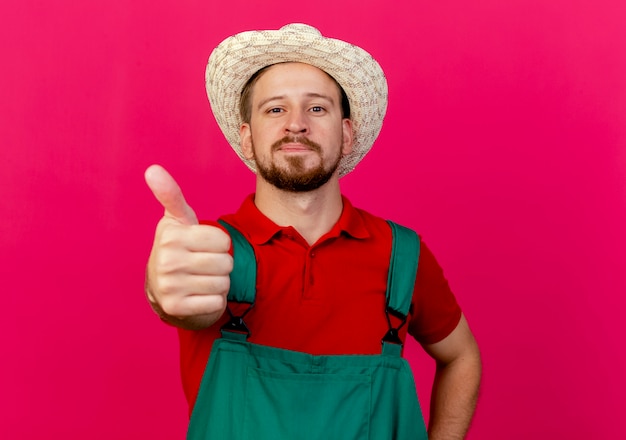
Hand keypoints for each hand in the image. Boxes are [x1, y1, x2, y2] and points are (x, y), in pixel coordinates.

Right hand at [144, 164, 232, 328]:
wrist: (161, 289)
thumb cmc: (178, 248)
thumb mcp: (177, 220)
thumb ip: (171, 195)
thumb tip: (152, 169)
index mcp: (171, 236)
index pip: (223, 240)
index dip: (218, 244)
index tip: (201, 246)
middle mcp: (167, 261)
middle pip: (225, 262)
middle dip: (220, 265)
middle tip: (202, 265)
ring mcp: (170, 287)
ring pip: (223, 283)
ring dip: (218, 283)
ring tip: (200, 280)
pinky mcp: (176, 309)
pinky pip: (217, 303)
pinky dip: (214, 301)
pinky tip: (198, 296)